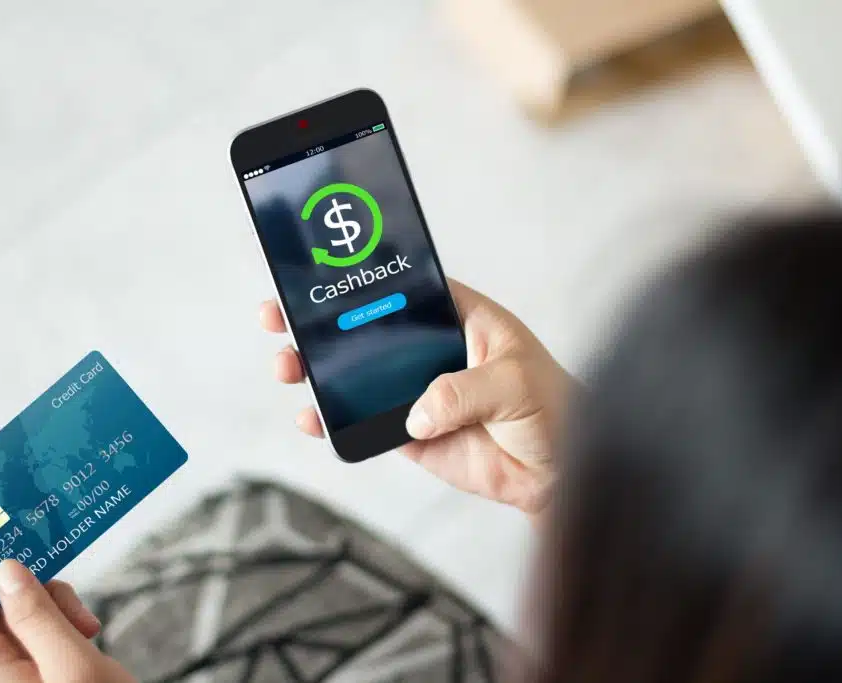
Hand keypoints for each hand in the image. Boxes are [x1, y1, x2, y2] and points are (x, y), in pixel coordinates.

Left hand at [0, 560, 135, 682]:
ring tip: (88, 634)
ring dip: (53, 614)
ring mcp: (2, 681)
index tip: (36, 558)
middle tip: (77, 613)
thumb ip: (37, 614)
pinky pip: (29, 643)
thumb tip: (6, 568)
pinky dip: (57, 633)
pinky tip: (83, 645)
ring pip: (14, 621)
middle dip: (37, 594)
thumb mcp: (74, 664)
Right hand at [260, 279, 571, 516]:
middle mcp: (432, 349)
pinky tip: (311, 417)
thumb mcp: (515, 384)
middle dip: (318, 321)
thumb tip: (418, 412)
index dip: (360, 276)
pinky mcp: (410, 432)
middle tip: (280, 316)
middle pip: (365, 327)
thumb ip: (465, 391)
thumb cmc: (555, 410)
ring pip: (355, 375)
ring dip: (317, 370)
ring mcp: (417, 391)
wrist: (561, 474)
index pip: (402, 286)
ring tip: (288, 367)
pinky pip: (363, 423)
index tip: (319, 271)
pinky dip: (333, 421)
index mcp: (460, 318)